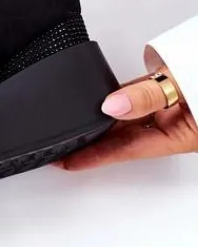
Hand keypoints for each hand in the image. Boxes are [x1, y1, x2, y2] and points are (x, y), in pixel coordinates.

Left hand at [58, 57, 197, 170]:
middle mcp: (177, 124)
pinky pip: (143, 94)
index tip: (67, 163)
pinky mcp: (174, 87)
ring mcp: (176, 106)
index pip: (128, 150)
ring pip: (133, 113)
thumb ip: (148, 95)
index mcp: (183, 135)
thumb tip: (111, 105)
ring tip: (75, 120)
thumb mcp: (184, 83)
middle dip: (95, 137)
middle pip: (126, 133)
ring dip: (107, 115)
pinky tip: (103, 96)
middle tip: (61, 141)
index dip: (95, 156)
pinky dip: (124, 94)